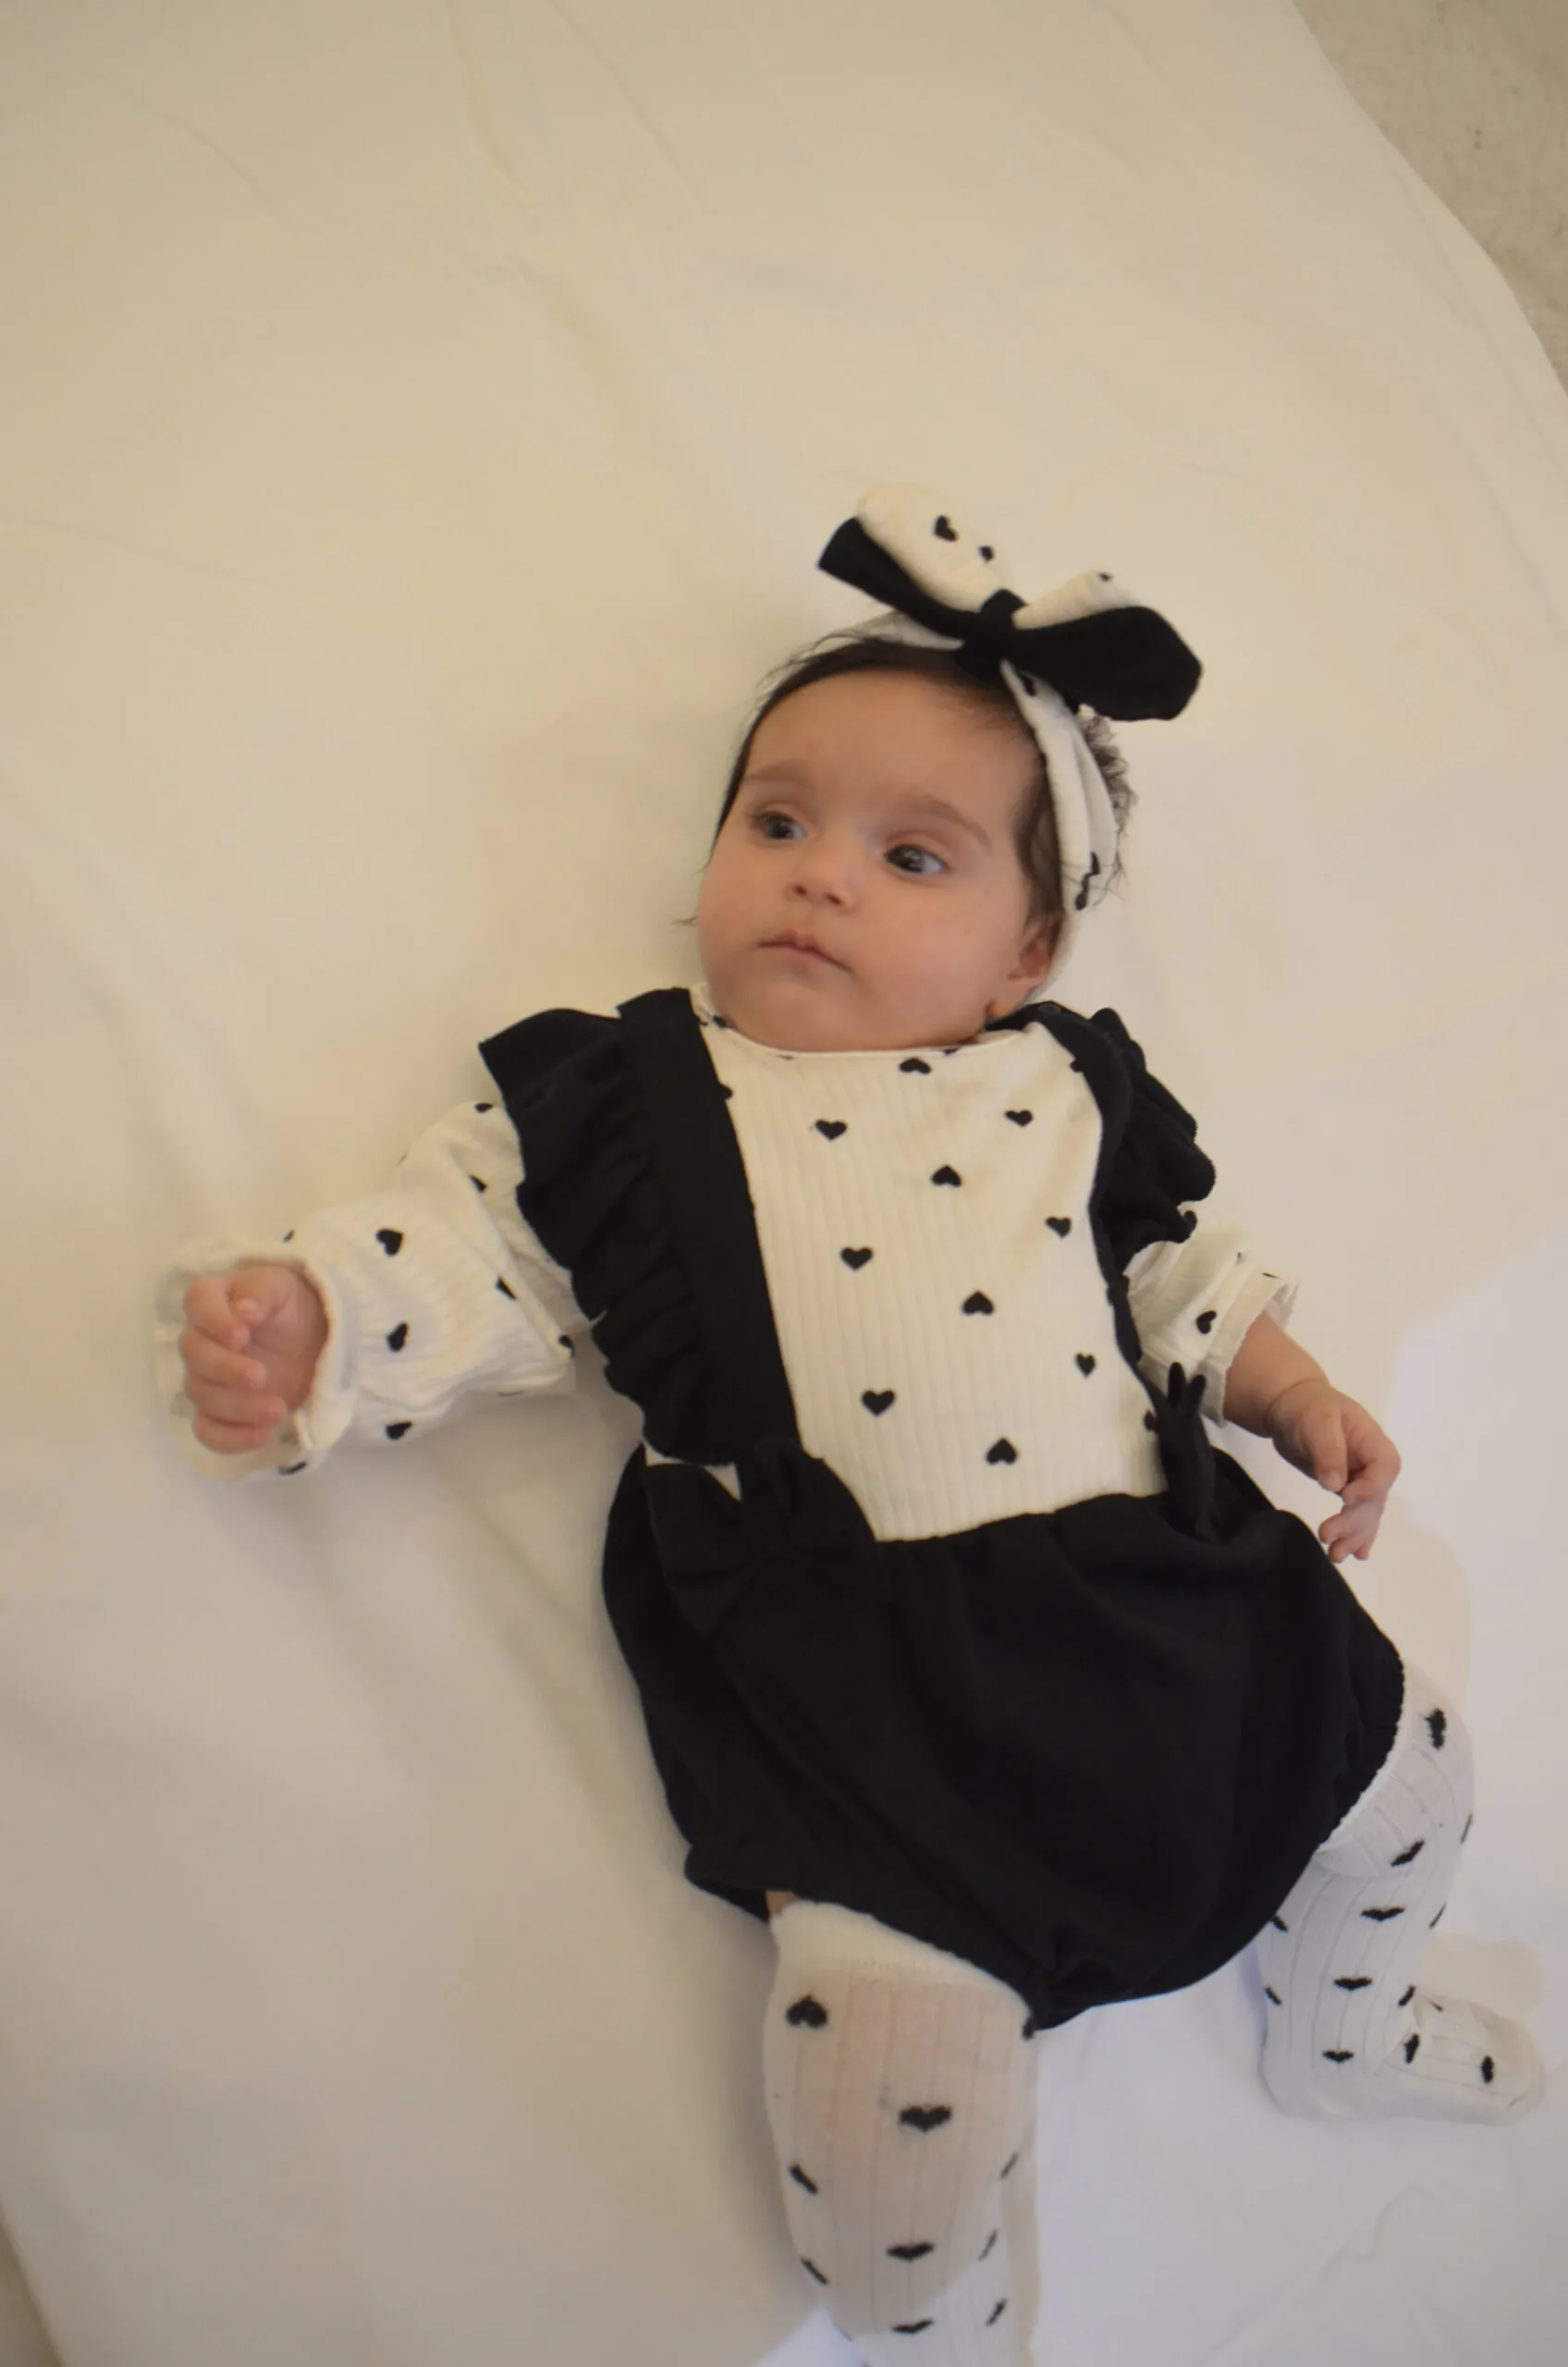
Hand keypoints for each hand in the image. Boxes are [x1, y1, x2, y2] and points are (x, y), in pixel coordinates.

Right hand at [179, 1264, 328, 1454]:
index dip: (213, 1321)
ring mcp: (206, 1378)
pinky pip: (208, 1431)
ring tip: (278, 1409)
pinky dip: (230, 1439)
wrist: (310, 1343)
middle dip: (226, 1370)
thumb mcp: (284, 1288)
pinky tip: (262, 1436)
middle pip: (194, 1356)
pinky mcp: (219, 1411)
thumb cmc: (291, 1308)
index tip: (242, 1336)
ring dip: (238, 1407)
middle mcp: (201, 1339)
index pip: (197, 1303)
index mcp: (213, 1300)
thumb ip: (262, 1291)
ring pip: (202, 1396)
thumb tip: (244, 1309)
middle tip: (261, 1377)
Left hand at [1264, 1377, 1400, 1564]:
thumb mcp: (1316, 1422)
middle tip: (1326, 1534)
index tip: (1344, 1499)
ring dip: (1354, 1536)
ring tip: (1335, 1555)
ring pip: (1367, 1513)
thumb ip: (1327, 1450)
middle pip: (1374, 1499)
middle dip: (1353, 1521)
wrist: (1294, 1407)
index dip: (1369, 1488)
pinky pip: (1358, 1515)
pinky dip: (1357, 1535)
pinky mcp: (1347, 1491)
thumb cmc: (1308, 1408)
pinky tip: (1355, 1554)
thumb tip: (1334, 1485)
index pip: (1383, 1469)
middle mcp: (1374, 1465)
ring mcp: (1362, 1480)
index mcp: (1374, 1442)